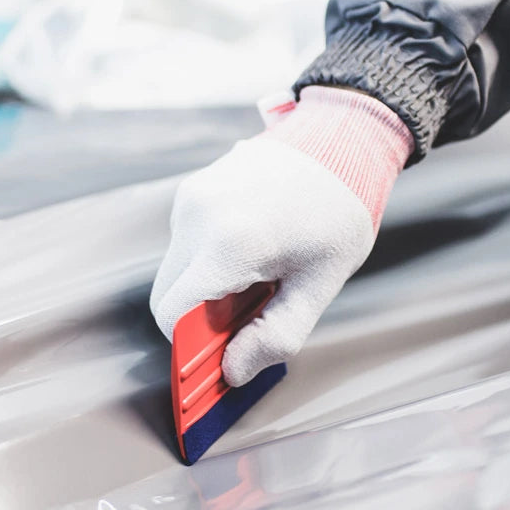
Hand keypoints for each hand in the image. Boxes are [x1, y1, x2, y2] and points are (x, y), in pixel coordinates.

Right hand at [150, 86, 412, 385]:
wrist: (342, 138)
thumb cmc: (337, 211)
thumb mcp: (319, 284)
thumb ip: (276, 336)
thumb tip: (234, 371)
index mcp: (230, 242)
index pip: (172, 315)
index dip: (188, 345)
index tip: (216, 357)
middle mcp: (198, 216)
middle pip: (167, 296)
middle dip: (197, 320)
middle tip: (244, 321)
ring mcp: (190, 198)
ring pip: (173, 271)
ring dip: (202, 289)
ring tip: (256, 278)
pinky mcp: (191, 191)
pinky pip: (183, 244)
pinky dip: (205, 261)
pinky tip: (249, 251)